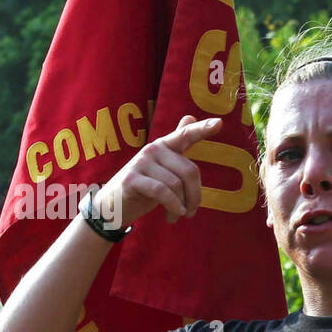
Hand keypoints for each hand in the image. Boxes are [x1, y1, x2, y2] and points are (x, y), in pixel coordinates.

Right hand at [96, 115, 222, 227]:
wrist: (111, 207)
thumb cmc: (142, 188)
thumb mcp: (162, 168)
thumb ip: (177, 146)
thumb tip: (189, 116)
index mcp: (163, 146)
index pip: (185, 135)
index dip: (202, 128)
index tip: (219, 123)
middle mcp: (152, 149)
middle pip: (189, 171)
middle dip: (195, 196)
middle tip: (191, 212)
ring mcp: (141, 163)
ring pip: (176, 184)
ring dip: (181, 206)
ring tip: (176, 216)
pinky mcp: (131, 179)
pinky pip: (162, 192)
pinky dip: (172, 205)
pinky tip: (173, 215)